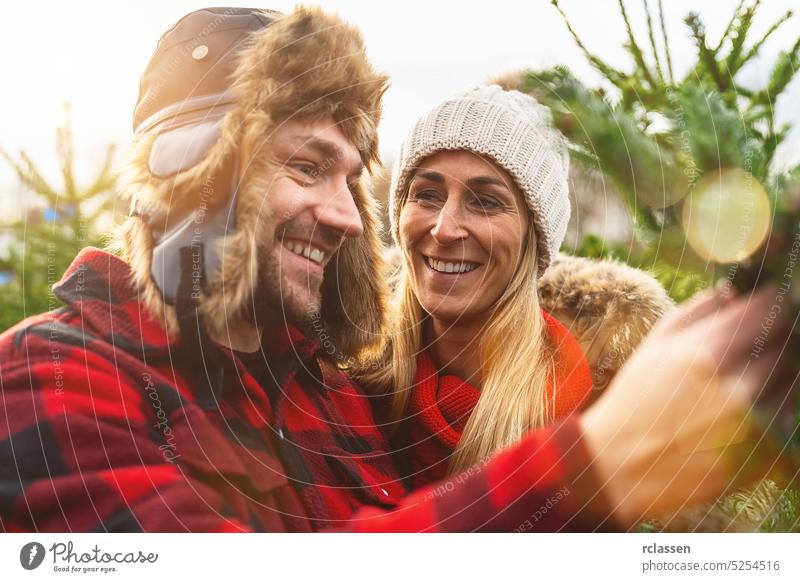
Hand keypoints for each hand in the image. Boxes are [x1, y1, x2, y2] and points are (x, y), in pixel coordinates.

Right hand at [579, 285, 790, 527]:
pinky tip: (750, 409)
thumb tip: (732, 291)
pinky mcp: (763, 455)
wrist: (622, 465)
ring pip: (793, 382)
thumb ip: (696, 313)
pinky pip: (790, 419)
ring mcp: (754, 425)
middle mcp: (737, 387)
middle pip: (789, 346)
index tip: (772, 302)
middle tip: (761, 342)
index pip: (768, 312)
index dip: (774, 302)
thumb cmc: (635, 401)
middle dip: (779, 338)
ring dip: (780, 373)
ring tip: (748, 379)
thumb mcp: (654, 347)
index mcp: (706, 354)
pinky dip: (778, 408)